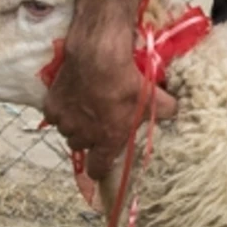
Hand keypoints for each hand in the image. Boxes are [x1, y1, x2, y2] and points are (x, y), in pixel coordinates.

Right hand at [43, 28, 177, 177]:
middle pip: (81, 146)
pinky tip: (70, 100)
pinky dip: (61, 110)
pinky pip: (54, 116)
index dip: (99, 170)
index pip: (98, 169)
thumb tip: (174, 111)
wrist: (97, 56)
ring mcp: (65, 121)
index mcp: (107, 140)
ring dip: (74, 124)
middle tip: (97, 123)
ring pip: (67, 130)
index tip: (99, 168)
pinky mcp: (51, 105)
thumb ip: (165, 110)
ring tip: (84, 109)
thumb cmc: (126, 81)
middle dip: (89, 138)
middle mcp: (83, 135)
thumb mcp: (151, 97)